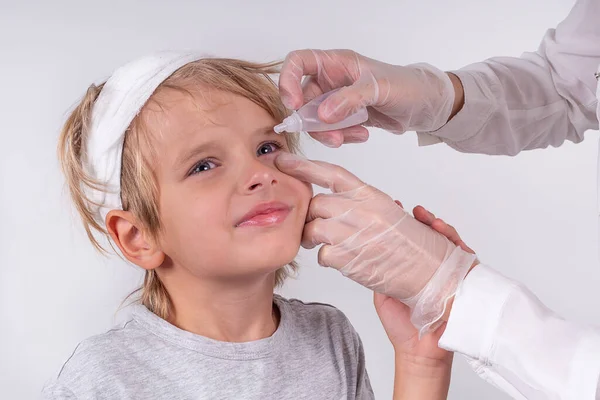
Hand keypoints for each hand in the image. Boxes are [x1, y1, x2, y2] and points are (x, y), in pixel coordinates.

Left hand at [275, 153, 475, 333]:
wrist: (433, 277)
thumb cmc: (417, 247)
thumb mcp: (392, 214)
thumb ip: (364, 205)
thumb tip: (343, 200)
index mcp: (372, 195)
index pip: (331, 173)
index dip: (303, 165)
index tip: (283, 160)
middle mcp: (361, 211)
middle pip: (316, 204)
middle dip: (310, 216)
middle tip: (314, 224)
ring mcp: (353, 234)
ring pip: (312, 229)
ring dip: (313, 238)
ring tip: (324, 244)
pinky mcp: (348, 260)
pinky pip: (322, 255)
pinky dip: (327, 259)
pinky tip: (343, 261)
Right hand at [278, 49, 456, 146]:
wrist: (425, 106)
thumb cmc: (406, 86)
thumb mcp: (379, 89)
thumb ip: (350, 99)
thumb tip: (321, 115)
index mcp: (336, 63)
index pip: (298, 62)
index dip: (288, 81)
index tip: (295, 105)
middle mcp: (331, 80)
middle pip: (303, 100)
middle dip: (314, 122)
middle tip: (333, 137)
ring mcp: (336, 100)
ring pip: (315, 120)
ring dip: (329, 133)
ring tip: (355, 136)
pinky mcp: (344, 118)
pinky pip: (331, 131)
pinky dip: (342, 137)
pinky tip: (363, 134)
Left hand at [375, 203, 474, 399]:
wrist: (420, 350)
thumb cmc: (401, 323)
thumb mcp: (380, 290)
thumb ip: (374, 270)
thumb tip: (358, 246)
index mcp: (409, 264)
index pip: (408, 236)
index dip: (402, 220)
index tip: (392, 207)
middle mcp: (429, 264)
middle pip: (428, 233)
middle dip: (422, 218)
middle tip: (412, 210)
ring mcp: (446, 270)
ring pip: (446, 239)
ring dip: (438, 225)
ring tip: (428, 219)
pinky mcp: (462, 278)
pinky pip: (463, 253)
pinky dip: (455, 240)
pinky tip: (445, 233)